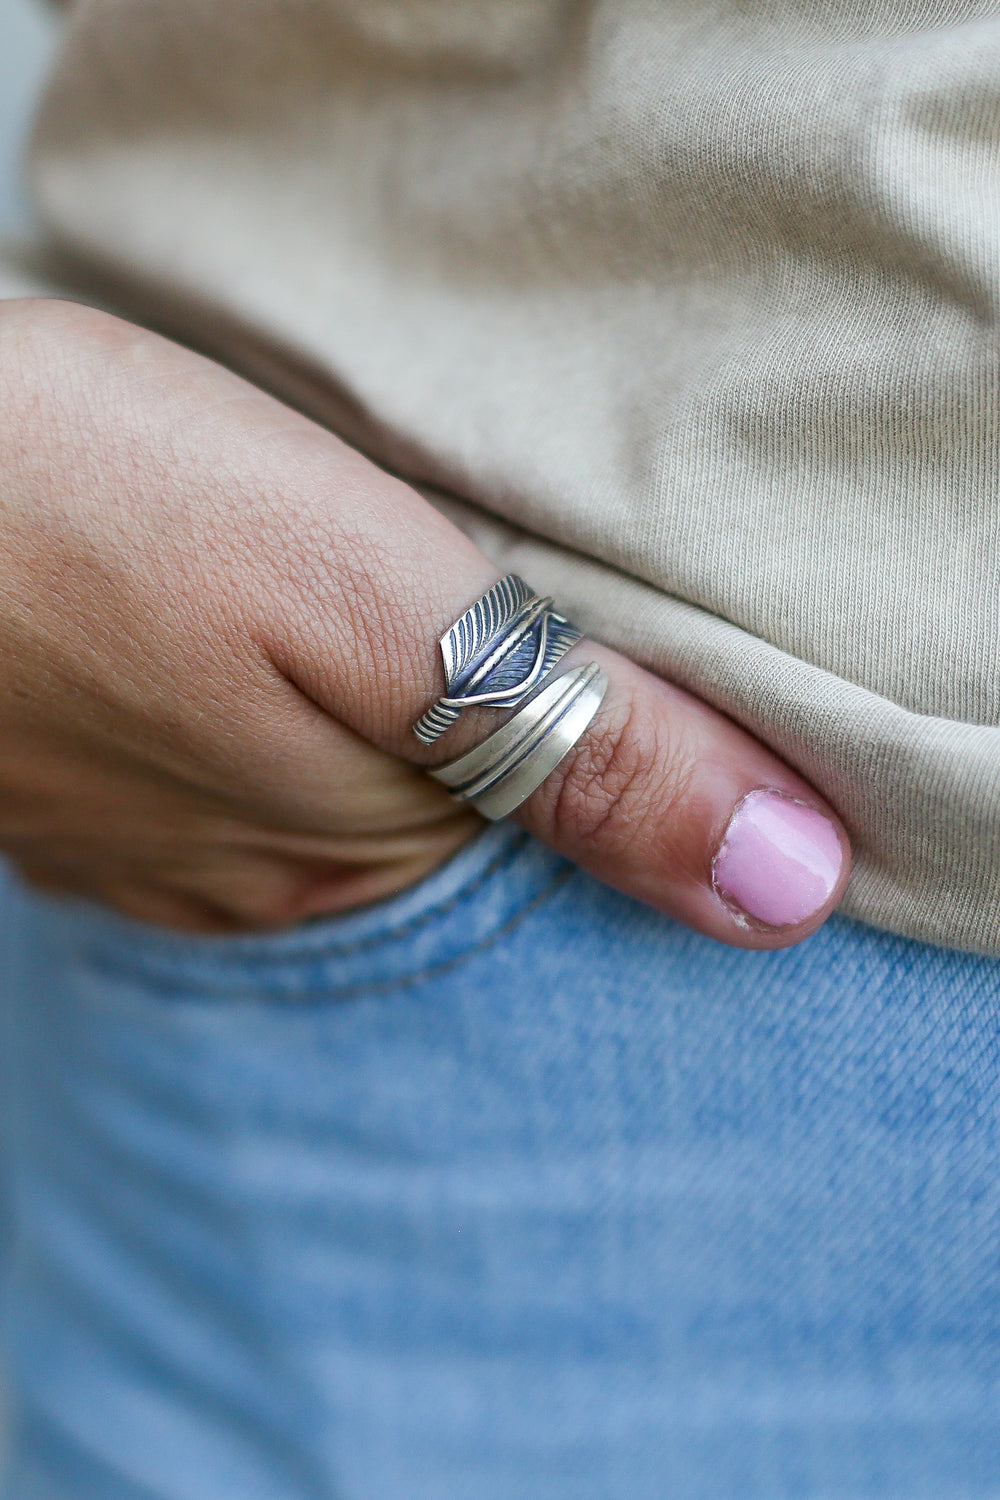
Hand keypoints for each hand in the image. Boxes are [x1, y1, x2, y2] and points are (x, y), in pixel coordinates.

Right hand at [0, 298, 848, 943]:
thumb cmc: (91, 505)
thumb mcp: (375, 604)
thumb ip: (577, 745)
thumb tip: (786, 884)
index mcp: (367, 849)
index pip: (569, 840)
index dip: (643, 759)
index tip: (672, 676)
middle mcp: (270, 885)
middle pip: (462, 832)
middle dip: (523, 753)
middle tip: (536, 632)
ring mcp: (167, 851)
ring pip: (354, 810)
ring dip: (402, 738)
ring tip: (407, 644)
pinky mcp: (94, 795)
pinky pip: (247, 789)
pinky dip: (295, 732)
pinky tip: (277, 671)